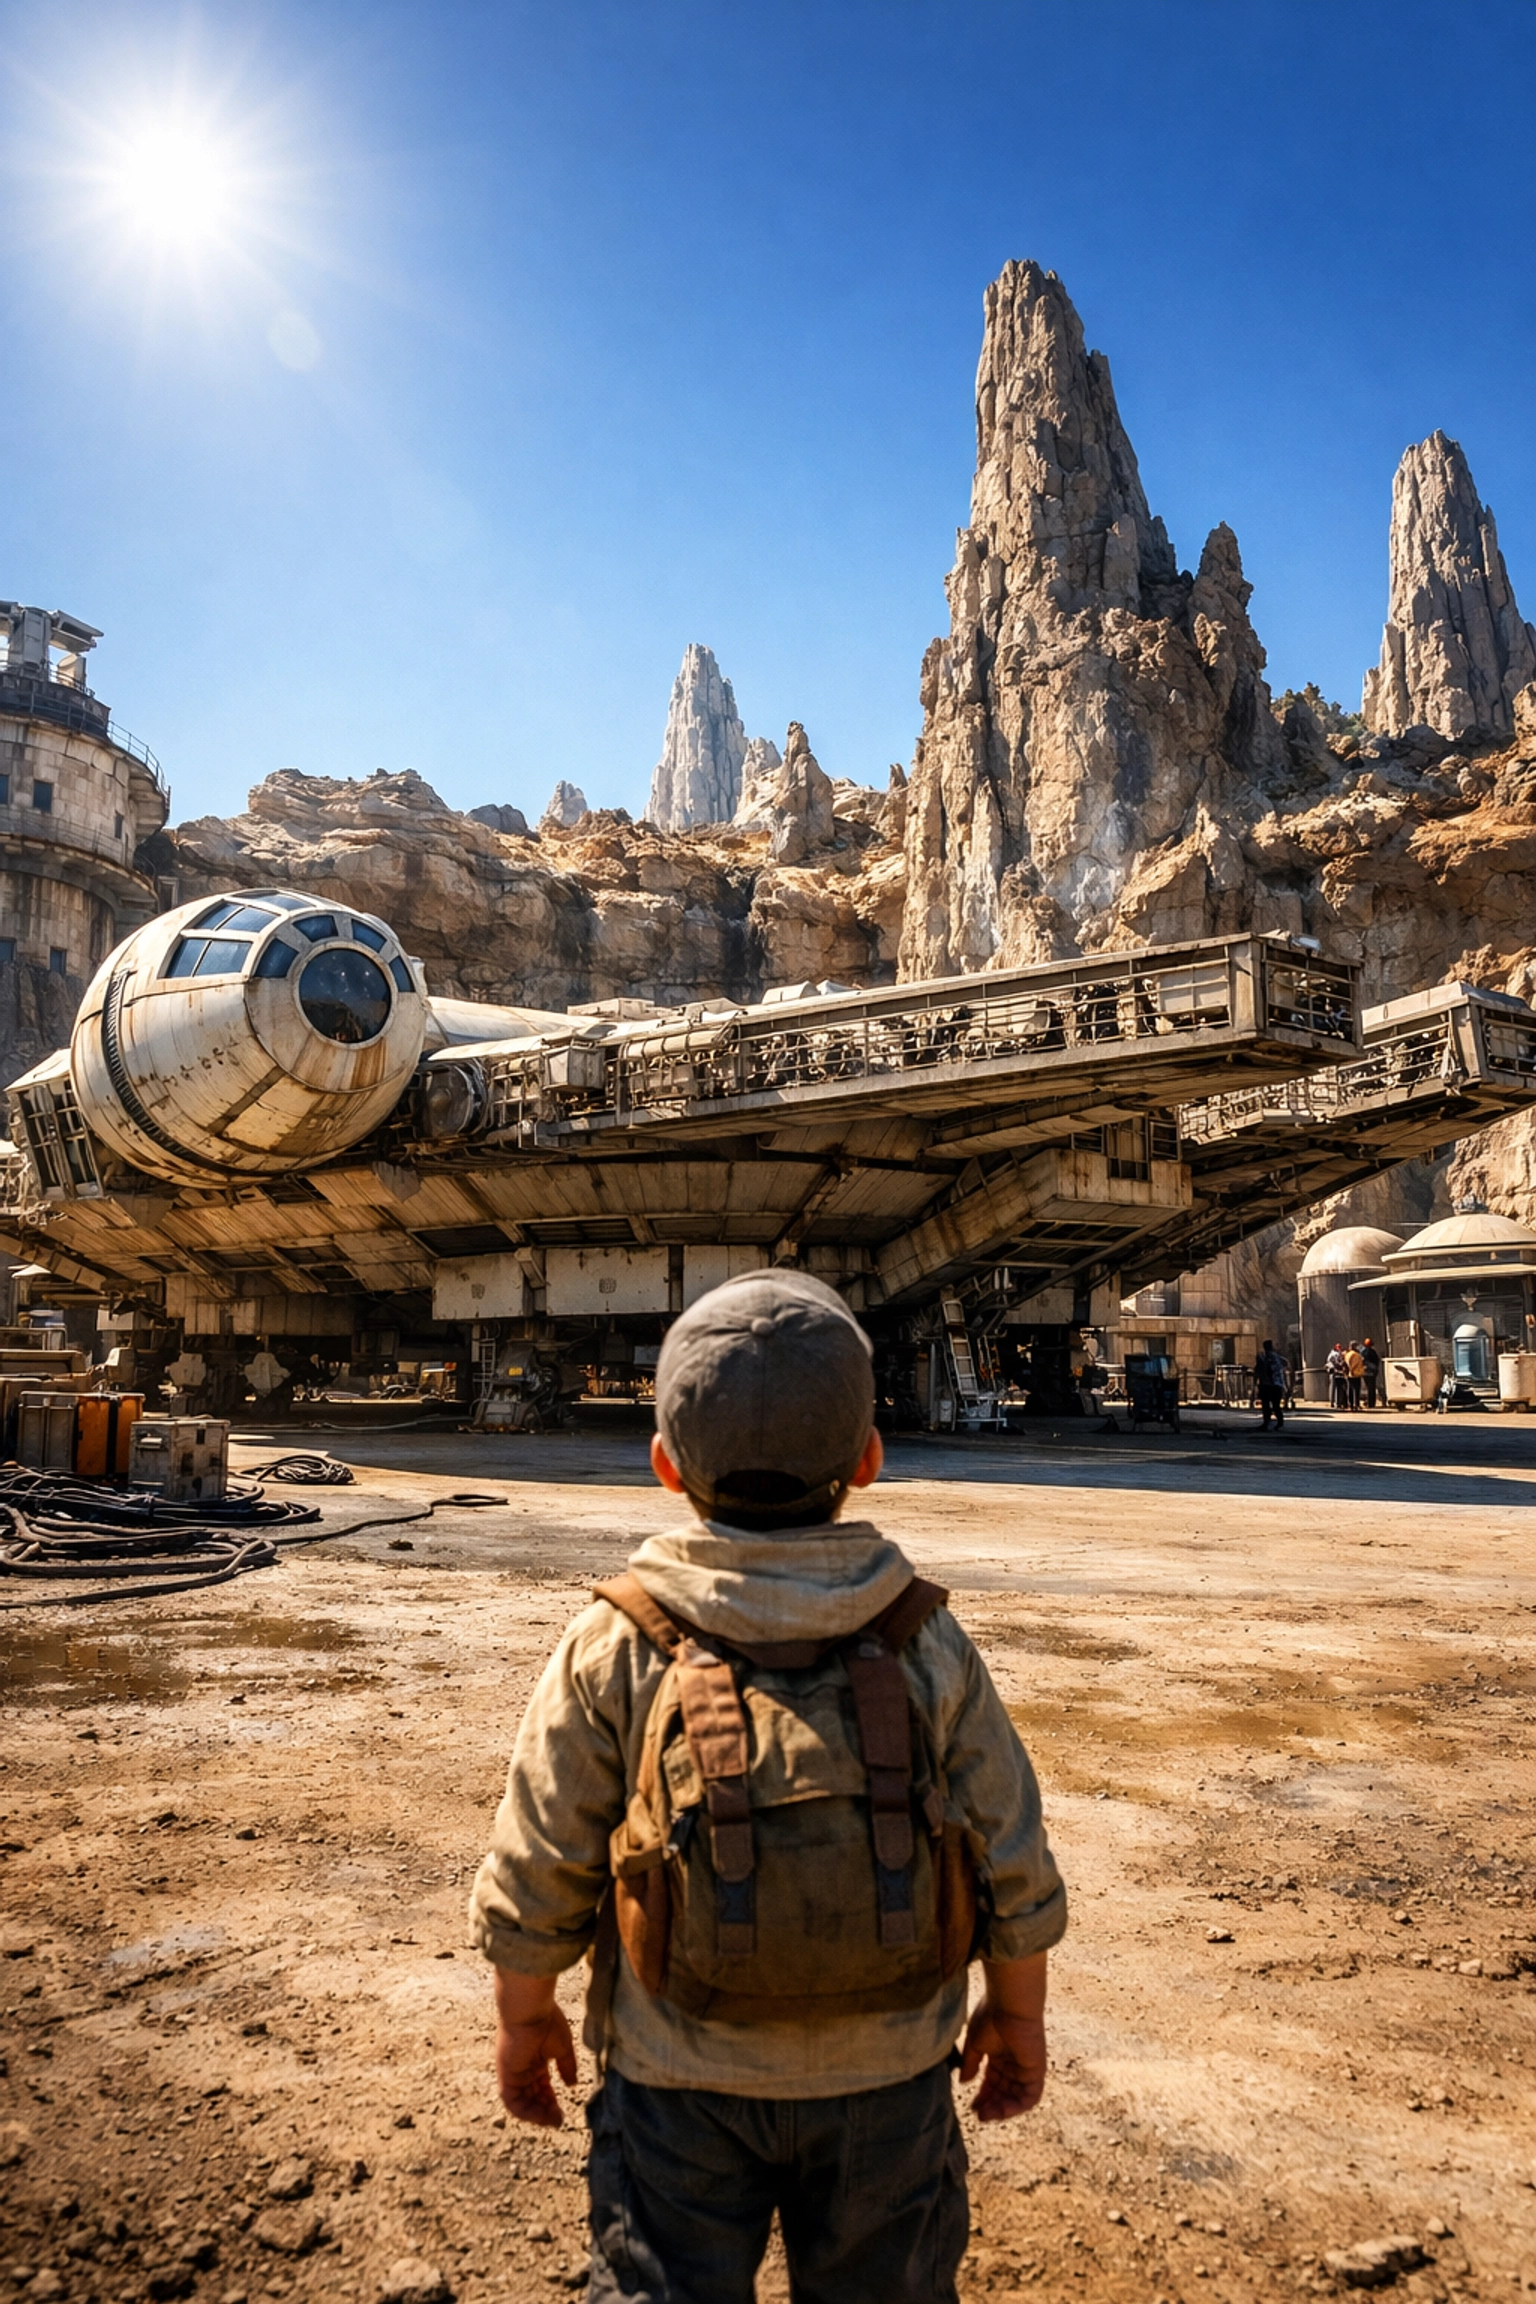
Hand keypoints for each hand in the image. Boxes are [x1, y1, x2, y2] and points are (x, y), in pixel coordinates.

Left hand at [496, 2001, 576, 2126]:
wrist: (530, 2009)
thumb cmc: (547, 2021)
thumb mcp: (563, 2047)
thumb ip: (566, 2067)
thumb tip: (572, 2084)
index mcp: (535, 2059)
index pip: (541, 2086)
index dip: (551, 2099)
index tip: (562, 2110)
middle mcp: (522, 2068)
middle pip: (532, 2096)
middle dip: (545, 2110)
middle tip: (558, 2119)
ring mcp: (513, 2073)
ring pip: (522, 2102)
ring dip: (537, 2114)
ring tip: (552, 2120)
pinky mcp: (506, 2076)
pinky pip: (512, 2101)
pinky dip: (525, 2112)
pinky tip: (540, 2116)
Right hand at [959, 2002, 1047, 2121]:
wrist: (1010, 2004)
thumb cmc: (991, 2016)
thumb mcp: (974, 2043)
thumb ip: (971, 2063)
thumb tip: (964, 2082)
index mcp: (999, 2054)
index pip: (992, 2081)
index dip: (983, 2095)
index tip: (972, 2106)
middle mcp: (1013, 2063)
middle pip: (1003, 2092)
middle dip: (991, 2105)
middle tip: (979, 2114)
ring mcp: (1026, 2068)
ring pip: (1016, 2097)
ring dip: (1002, 2109)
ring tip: (986, 2115)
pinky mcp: (1036, 2071)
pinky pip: (1030, 2097)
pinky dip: (1017, 2107)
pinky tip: (1001, 2111)